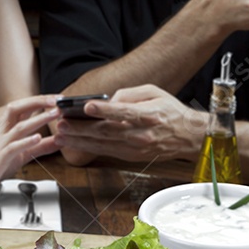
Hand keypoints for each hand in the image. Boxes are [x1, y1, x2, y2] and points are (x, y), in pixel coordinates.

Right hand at [0, 96, 60, 198]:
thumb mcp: (21, 155)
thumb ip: (40, 148)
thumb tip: (59, 141)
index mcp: (8, 130)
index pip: (25, 109)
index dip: (41, 101)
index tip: (59, 99)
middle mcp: (3, 133)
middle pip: (19, 109)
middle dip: (39, 102)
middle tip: (58, 100)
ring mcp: (0, 145)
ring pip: (19, 127)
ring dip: (38, 119)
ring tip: (54, 114)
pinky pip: (12, 148)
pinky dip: (26, 142)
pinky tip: (37, 138)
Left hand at [53, 85, 205, 163]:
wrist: (188, 137)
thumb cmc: (171, 112)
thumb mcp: (154, 92)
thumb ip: (130, 94)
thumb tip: (109, 100)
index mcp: (148, 115)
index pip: (124, 112)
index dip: (105, 109)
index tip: (88, 106)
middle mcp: (141, 134)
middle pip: (107, 131)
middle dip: (81, 128)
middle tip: (61, 123)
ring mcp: (135, 148)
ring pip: (102, 144)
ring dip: (79, 140)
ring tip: (60, 135)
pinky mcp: (131, 156)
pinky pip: (106, 151)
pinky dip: (88, 148)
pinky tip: (74, 143)